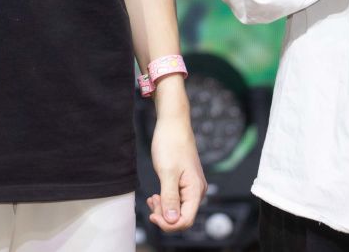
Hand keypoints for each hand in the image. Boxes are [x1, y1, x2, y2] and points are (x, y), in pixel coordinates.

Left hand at [146, 111, 205, 232]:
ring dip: (164, 208)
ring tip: (152, 198)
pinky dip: (165, 200)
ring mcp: (191, 187)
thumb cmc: (171, 144)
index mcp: (195, 190)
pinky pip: (177, 199)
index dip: (168, 224)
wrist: (173, 124)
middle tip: (151, 202)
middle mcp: (197, 191)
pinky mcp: (185, 182)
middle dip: (164, 215)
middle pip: (182, 217)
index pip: (185, 221)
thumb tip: (171, 221)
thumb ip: (170, 198)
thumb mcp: (167, 172)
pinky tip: (156, 195)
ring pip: (178, 209)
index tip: (152, 215)